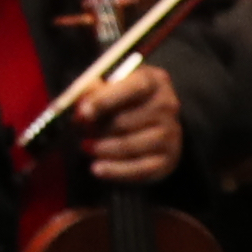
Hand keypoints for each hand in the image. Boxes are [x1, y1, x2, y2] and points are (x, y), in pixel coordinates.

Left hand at [79, 58, 184, 190]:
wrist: (146, 120)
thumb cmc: (121, 98)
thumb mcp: (108, 83)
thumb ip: (92, 88)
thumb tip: (81, 103)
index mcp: (155, 80)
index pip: (135, 87)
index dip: (106, 99)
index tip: (82, 113)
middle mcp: (168, 106)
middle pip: (128, 121)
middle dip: (99, 129)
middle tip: (79, 132)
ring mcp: (171, 134)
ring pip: (131, 145)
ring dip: (104, 149)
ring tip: (86, 147)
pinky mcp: (169, 159)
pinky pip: (141, 169)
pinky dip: (116, 170)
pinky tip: (98, 168)